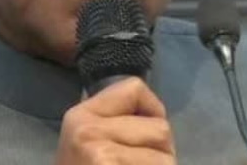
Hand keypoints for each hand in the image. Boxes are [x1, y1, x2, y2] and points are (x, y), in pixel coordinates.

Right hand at [55, 77, 175, 163]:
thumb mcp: (88, 144)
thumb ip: (113, 124)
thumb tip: (155, 114)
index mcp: (81, 116)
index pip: (135, 88)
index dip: (152, 111)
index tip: (145, 135)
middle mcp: (87, 130)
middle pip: (160, 128)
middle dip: (161, 151)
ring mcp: (100, 155)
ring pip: (166, 159)